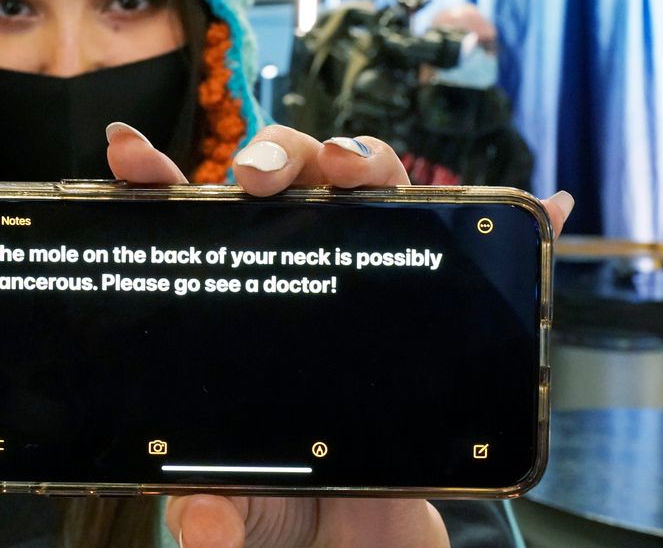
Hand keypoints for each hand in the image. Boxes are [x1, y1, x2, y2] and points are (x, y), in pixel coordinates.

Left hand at [105, 122, 573, 547]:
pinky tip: (536, 205)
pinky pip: (472, 253)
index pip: (180, 222)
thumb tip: (205, 524)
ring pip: (368, 191)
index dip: (150, 177)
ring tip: (354, 170)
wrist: (352, 537)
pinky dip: (508, 221)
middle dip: (275, 154)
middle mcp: (293, 275)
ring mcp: (363, 286)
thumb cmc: (280, 501)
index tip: (126, 152)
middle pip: (286, 180)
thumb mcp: (231, 508)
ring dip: (364, 161)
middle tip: (263, 179)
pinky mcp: (425, 316)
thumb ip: (210, 512)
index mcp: (227, 300)